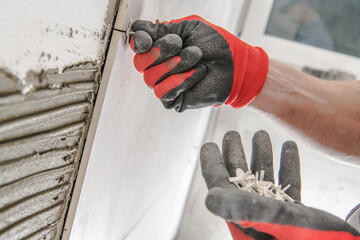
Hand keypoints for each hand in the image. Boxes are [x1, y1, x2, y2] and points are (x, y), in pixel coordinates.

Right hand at [130, 15, 267, 111]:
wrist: (236, 65)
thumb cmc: (216, 45)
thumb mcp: (190, 27)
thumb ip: (164, 27)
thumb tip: (138, 30)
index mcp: (161, 47)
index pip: (137, 45)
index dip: (139, 41)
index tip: (147, 39)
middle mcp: (159, 66)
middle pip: (139, 63)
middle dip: (160, 52)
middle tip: (180, 45)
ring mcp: (165, 84)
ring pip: (150, 78)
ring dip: (175, 66)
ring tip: (196, 58)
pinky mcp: (173, 99)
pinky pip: (163, 93)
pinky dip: (181, 81)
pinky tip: (197, 73)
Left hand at [200, 130, 359, 239]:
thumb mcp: (263, 219)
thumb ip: (238, 207)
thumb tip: (209, 197)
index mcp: (241, 212)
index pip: (219, 183)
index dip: (212, 163)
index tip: (209, 145)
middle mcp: (254, 210)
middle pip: (239, 176)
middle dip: (235, 153)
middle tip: (232, 134)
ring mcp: (275, 211)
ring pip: (263, 177)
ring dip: (262, 154)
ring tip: (260, 134)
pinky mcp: (296, 213)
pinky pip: (289, 183)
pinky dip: (288, 164)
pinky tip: (288, 147)